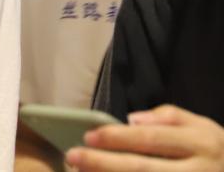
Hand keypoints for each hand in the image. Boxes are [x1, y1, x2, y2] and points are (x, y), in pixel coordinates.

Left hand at [66, 105, 223, 170]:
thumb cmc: (215, 151)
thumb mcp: (202, 127)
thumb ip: (168, 117)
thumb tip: (131, 119)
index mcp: (201, 144)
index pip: (152, 139)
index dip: (118, 138)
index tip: (88, 136)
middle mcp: (199, 171)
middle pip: (144, 170)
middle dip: (104, 164)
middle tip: (73, 157)